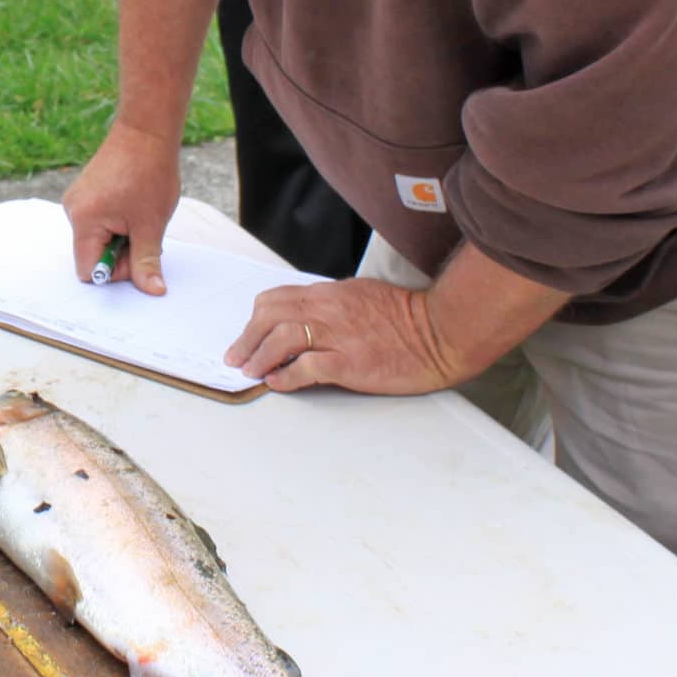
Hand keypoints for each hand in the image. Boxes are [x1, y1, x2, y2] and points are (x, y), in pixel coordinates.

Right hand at [62, 120, 179, 294]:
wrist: (146, 131)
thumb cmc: (149, 174)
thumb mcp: (151, 225)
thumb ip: (146, 262)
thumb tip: (152, 291)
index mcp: (83, 221)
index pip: (88, 270)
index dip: (114, 271)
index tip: (137, 254)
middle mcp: (73, 211)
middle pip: (92, 254)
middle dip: (121, 252)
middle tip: (145, 232)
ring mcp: (78, 200)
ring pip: (98, 238)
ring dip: (121, 237)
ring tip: (140, 214)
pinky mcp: (86, 192)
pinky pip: (98, 222)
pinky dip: (117, 223)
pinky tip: (133, 205)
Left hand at [224, 278, 450, 394]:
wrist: (440, 332)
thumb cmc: (408, 317)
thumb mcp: (363, 296)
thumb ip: (333, 305)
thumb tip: (309, 318)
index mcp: (330, 293)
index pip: (277, 298)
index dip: (256, 318)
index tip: (249, 334)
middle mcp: (328, 310)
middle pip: (270, 316)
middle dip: (246, 337)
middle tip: (237, 357)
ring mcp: (337, 336)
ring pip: (281, 338)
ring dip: (258, 356)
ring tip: (250, 371)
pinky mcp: (348, 363)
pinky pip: (305, 367)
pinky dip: (284, 376)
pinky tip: (277, 382)